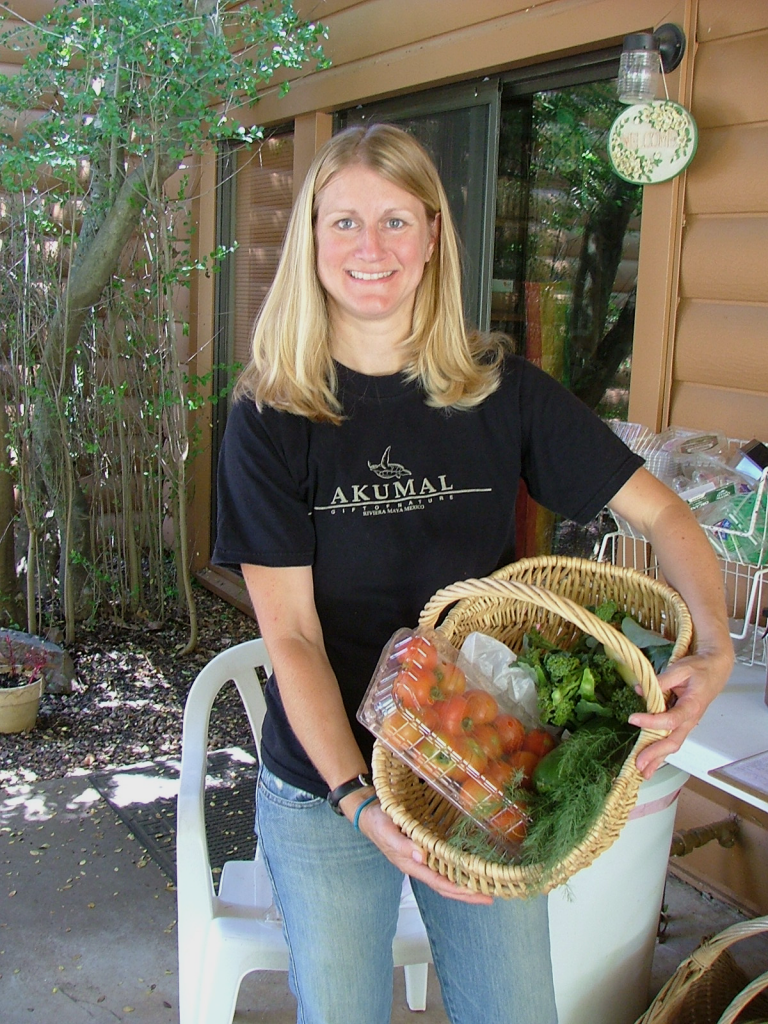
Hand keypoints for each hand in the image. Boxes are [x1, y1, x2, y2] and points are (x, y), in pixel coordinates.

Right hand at [356, 799, 493, 904]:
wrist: (368, 813)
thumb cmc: (378, 822)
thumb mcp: (388, 831)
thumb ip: (403, 845)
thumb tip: (422, 857)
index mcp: (411, 864)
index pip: (439, 883)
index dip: (459, 890)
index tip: (479, 893)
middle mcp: (419, 865)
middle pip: (446, 885)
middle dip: (468, 893)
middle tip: (491, 895)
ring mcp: (421, 859)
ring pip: (446, 876)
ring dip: (464, 883)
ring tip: (485, 885)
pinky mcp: (423, 849)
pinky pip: (443, 864)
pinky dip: (457, 868)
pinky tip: (467, 866)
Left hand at [628, 648, 733, 777]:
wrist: (715, 670)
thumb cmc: (700, 669)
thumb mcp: (681, 669)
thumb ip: (661, 680)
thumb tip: (640, 689)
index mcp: (692, 706)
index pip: (671, 719)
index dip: (652, 721)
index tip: (633, 718)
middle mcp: (690, 719)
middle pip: (673, 741)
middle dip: (655, 754)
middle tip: (639, 763)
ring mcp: (686, 724)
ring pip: (672, 745)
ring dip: (657, 759)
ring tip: (643, 772)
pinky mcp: (681, 724)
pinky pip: (670, 740)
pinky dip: (659, 753)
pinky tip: (649, 762)